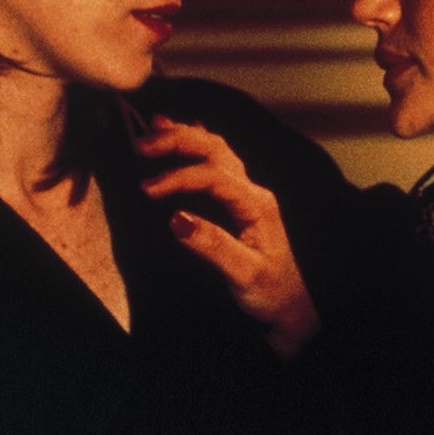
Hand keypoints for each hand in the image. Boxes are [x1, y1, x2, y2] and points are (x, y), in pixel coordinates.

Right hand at [137, 116, 319, 357]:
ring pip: (217, 150)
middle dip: (178, 140)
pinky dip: (196, 145)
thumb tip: (176, 219)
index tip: (146, 189)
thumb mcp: (243, 274)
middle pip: (215, 150)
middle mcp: (253, 192)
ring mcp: (247, 194)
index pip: (213, 176)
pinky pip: (218, 161)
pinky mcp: (239, 202)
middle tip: (142, 145)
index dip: (177, 177)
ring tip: (155, 128)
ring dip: (185, 136)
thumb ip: (211, 246)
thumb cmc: (272, 292)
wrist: (291, 307)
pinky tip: (184, 135)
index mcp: (257, 205)